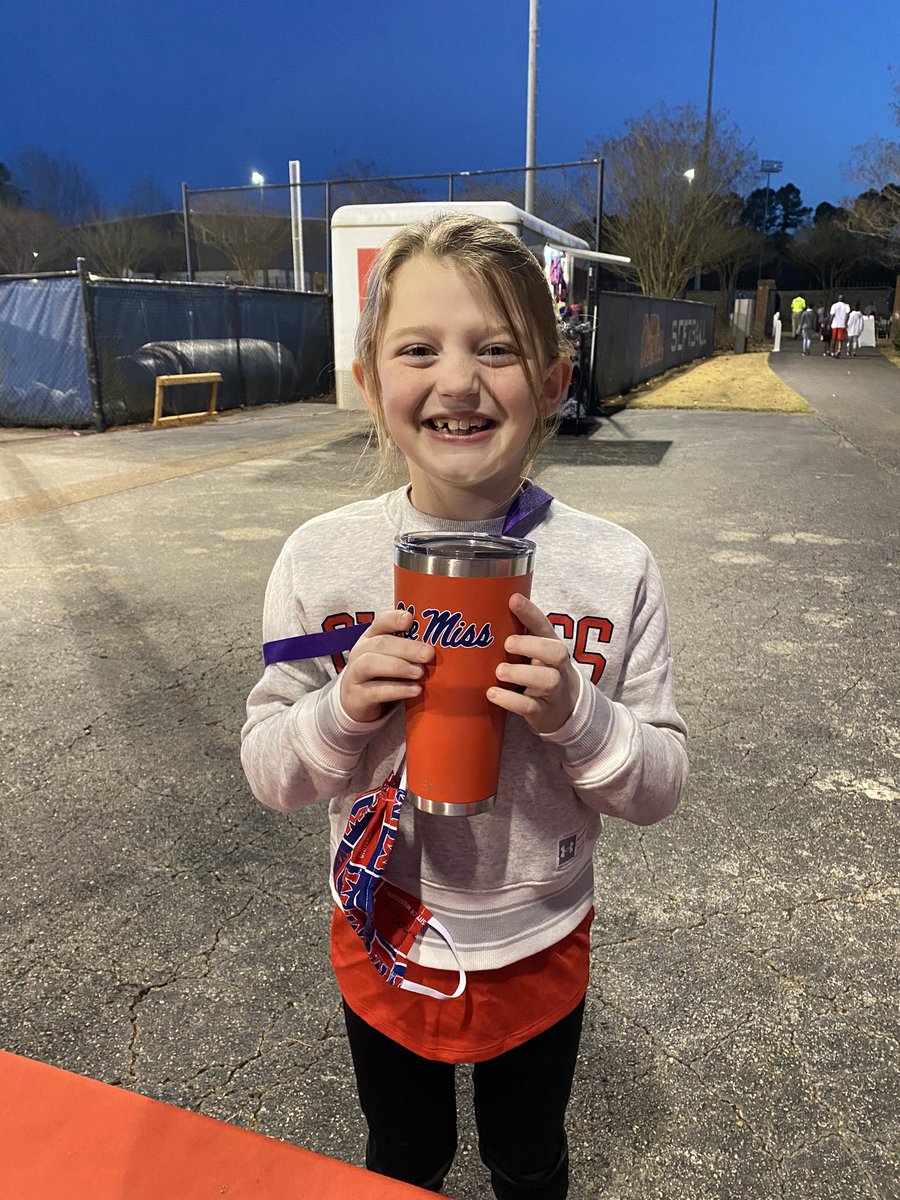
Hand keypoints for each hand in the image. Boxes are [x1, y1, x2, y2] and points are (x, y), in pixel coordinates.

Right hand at [339, 608, 434, 723]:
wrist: (356, 702)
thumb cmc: (381, 674)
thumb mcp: (392, 658)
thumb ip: (411, 650)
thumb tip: (447, 646)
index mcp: (371, 638)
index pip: (380, 622)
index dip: (394, 619)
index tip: (411, 619)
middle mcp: (360, 652)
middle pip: (380, 644)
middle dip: (406, 647)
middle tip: (428, 653)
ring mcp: (355, 674)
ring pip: (371, 664)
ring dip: (398, 666)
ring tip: (420, 672)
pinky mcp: (357, 697)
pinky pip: (375, 691)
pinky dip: (397, 690)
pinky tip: (415, 690)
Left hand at [487, 594, 580, 734]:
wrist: (564, 709)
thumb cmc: (540, 672)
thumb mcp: (534, 653)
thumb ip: (516, 636)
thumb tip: (479, 613)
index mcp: (551, 646)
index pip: (544, 625)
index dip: (530, 612)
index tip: (513, 599)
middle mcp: (557, 666)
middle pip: (555, 652)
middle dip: (531, 646)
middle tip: (507, 644)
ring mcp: (553, 690)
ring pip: (547, 680)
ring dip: (521, 673)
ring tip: (499, 671)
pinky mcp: (543, 712)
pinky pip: (530, 706)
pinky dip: (511, 701)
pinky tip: (493, 694)